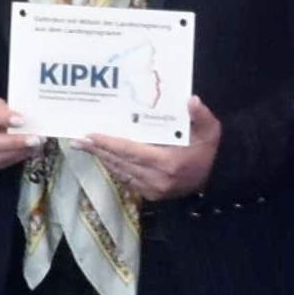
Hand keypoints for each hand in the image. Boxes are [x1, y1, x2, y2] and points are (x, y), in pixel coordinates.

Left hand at [82, 98, 222, 203]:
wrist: (217, 178)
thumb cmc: (208, 150)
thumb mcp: (210, 130)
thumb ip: (200, 116)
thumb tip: (191, 100)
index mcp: (167, 163)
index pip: (130, 151)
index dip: (108, 143)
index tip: (89, 135)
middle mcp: (157, 179)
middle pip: (120, 162)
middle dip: (97, 150)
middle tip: (77, 139)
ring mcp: (153, 189)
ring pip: (120, 171)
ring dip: (102, 158)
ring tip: (84, 145)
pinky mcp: (150, 194)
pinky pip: (126, 179)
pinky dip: (113, 167)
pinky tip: (103, 156)